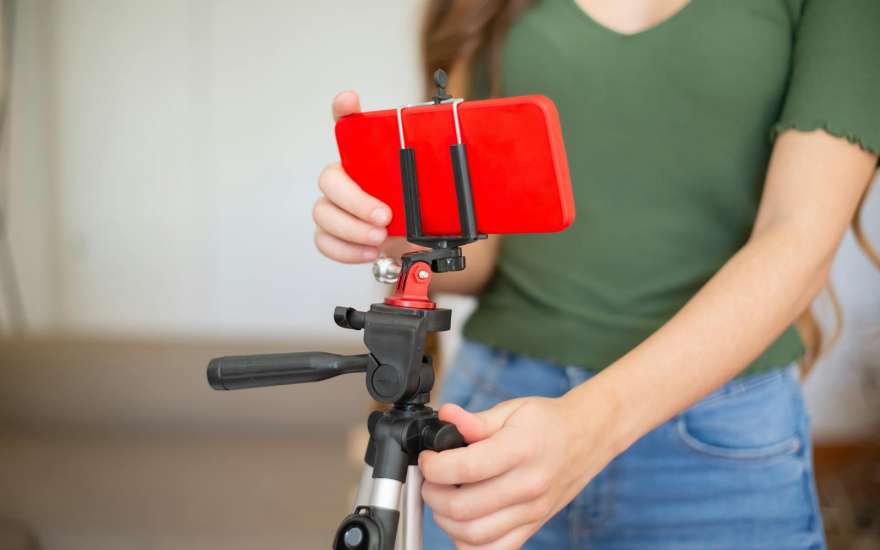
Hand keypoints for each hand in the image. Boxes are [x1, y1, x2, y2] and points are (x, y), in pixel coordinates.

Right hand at [314, 91, 418, 263]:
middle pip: (330, 178)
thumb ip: (434, 176)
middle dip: (356, 200)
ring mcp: (333, 205)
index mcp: (365, 159)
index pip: (348, 124)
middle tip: (384, 215)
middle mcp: (345, 177)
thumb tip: (459, 162)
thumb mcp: (430, 192)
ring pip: (323, 212)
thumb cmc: (416, 212)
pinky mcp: (330, 233)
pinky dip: (346, 250)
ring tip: (380, 238)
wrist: (410, 245)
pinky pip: (324, 240)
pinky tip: (369, 251)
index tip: (349, 100)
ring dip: (352, 228)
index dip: (344, 110)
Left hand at [420, 396, 617, 548]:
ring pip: (474, 535)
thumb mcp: (512, 410)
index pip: (465, 468)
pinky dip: (469, 542)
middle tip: (430, 479)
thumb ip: (476, 420)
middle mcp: (528, 485)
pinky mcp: (532, 526)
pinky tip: (463, 520)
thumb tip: (445, 417)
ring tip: (444, 498)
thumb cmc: (547, 423)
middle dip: (432, 494)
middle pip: (463, 508)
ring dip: (446, 521)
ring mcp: (531, 511)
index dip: (434, 466)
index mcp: (521, 450)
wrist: (586, 437)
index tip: (428, 459)